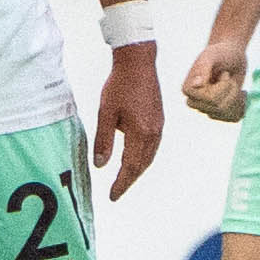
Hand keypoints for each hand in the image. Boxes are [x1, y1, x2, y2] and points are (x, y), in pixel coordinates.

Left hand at [90, 44, 166, 196]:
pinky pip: (153, 147)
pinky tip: (135, 159)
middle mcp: (153, 133)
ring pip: (149, 157)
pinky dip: (143, 158)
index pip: (130, 166)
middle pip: (142, 165)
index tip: (112, 196)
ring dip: (137, 171)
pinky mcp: (159, 120)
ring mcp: (159, 126)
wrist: (138, 63)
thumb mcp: (105, 113)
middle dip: (129, 180)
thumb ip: (103, 140)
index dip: (121, 183)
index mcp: (140, 133)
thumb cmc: (119, 85)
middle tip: (117, 193)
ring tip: (125, 180)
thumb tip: (101, 166)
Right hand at [181, 37, 250, 125]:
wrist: (232, 55)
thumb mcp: (212, 55)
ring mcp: (207, 108)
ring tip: (234, 83)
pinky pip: (233, 118)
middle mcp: (195, 102)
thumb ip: (203, 67)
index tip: (224, 73)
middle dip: (230, 91)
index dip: (222, 87)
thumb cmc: (221, 53)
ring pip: (226, 114)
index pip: (210, 99)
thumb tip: (195, 85)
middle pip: (218, 108)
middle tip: (229, 77)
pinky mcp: (220, 112)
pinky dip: (242, 107)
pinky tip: (242, 94)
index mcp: (188, 89)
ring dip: (236, 97)